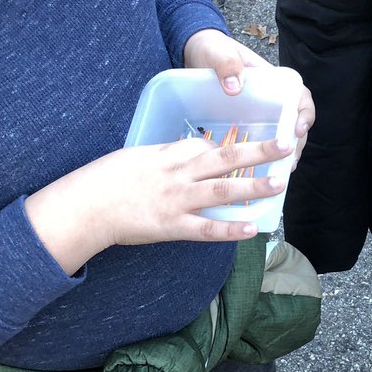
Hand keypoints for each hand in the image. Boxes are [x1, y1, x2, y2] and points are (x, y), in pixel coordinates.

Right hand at [24, 135, 292, 274]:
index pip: (208, 145)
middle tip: (286, 144)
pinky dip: (231, 229)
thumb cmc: (106, 180)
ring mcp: (177, 200)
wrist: (85, 205)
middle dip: (258, 152)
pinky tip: (253, 228)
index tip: (257, 141)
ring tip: (280, 181)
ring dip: (254, 187)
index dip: (235, 144)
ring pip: (223, 191)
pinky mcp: (172, 227)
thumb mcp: (138, 157)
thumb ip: (167, 157)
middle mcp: (178, 174)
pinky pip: (207, 229)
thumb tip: (188, 153)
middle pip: (225, 159)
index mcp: (169, 154)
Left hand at [183, 28, 314, 165]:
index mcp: (272, 80)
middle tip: (289, 162)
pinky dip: (262, 158)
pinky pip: (259, 143)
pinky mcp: (245, 125)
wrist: (193, 55)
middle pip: (294, 123)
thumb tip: (234, 87)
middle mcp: (270, 100)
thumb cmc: (211, 50)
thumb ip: (226, 63)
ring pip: (280, 137)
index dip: (304, 113)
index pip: (299, 97)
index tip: (298, 129)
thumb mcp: (217, 52)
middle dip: (296, 143)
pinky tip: (257, 174)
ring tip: (278, 174)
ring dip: (283, 155)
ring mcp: (259, 114)